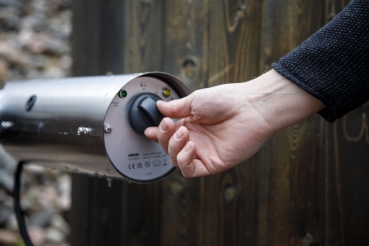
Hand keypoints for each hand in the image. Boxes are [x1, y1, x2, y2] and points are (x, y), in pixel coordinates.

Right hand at [145, 70, 324, 176]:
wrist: (250, 107)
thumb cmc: (227, 100)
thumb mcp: (195, 100)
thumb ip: (175, 107)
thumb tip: (159, 106)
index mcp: (191, 124)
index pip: (169, 134)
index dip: (157, 134)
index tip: (149, 130)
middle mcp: (196, 139)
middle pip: (170, 148)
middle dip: (165, 137)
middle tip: (170, 125)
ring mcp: (204, 152)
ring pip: (177, 161)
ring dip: (174, 148)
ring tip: (184, 133)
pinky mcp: (212, 163)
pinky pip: (191, 170)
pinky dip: (185, 161)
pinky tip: (190, 147)